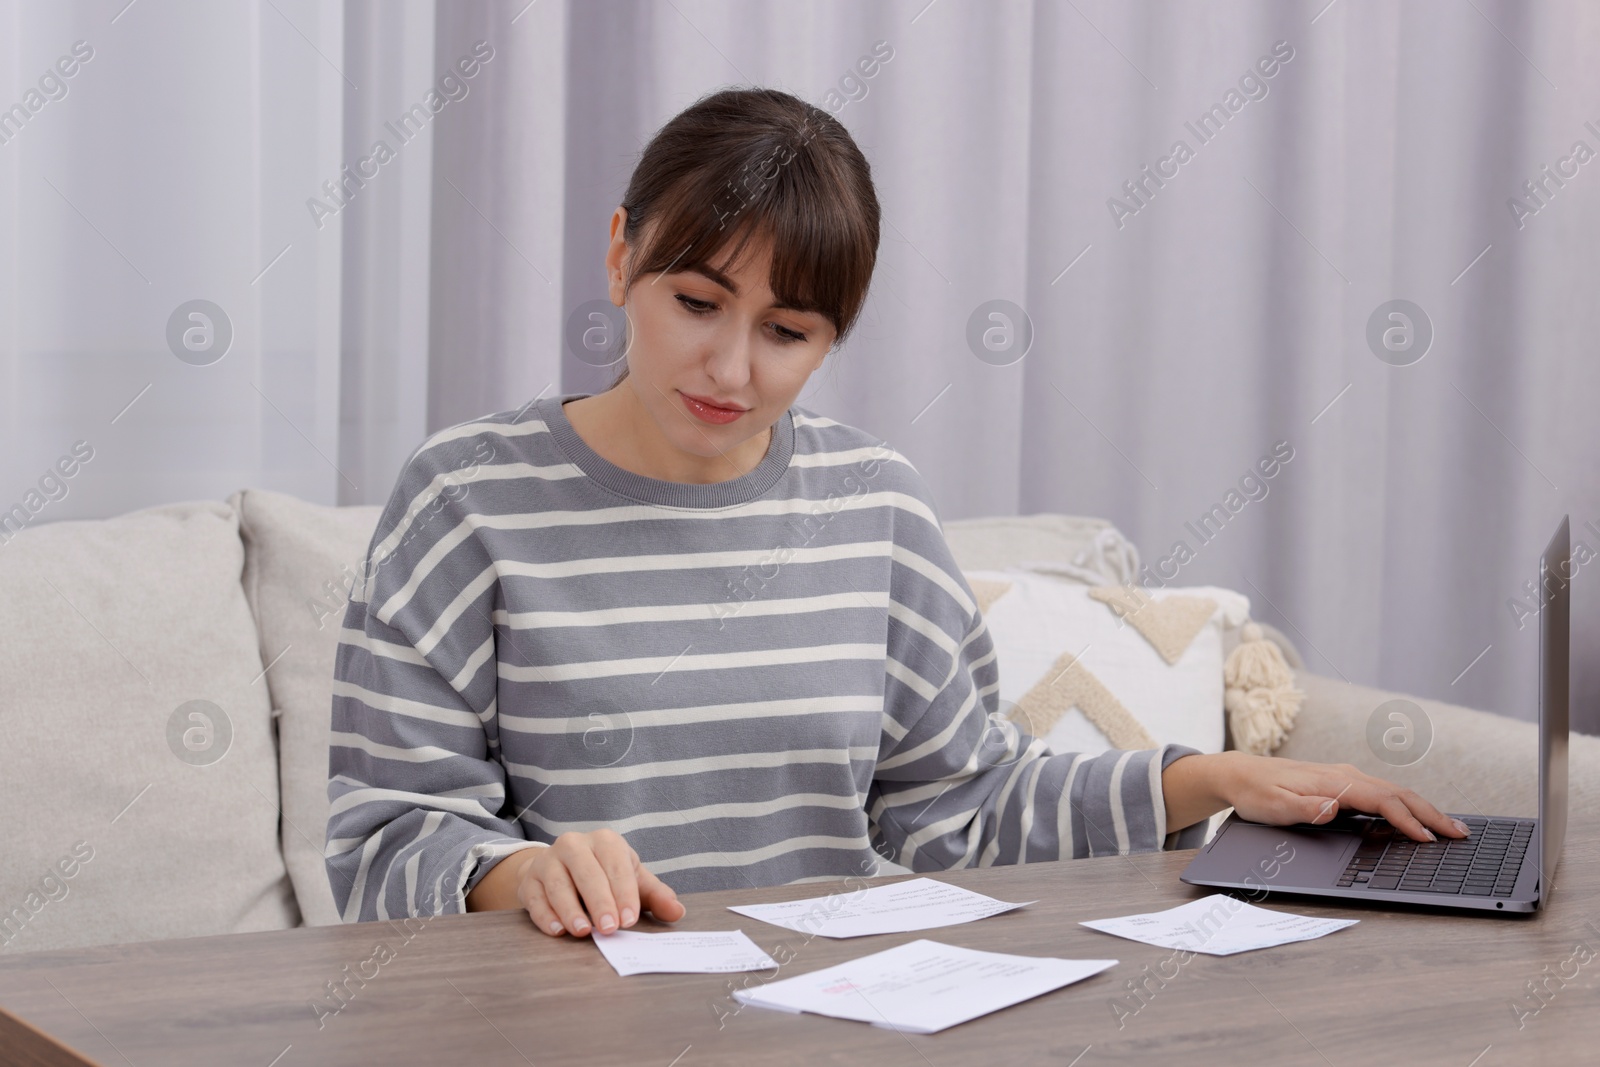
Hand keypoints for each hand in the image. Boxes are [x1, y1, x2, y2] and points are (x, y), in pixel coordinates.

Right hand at [511, 830, 685, 937]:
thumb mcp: (631, 880)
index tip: (629, 919)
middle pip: (587, 873)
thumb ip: (655, 896)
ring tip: (583, 931)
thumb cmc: (603, 875)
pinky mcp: (529, 879)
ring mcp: (548, 860)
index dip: (624, 893)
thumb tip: (677, 912)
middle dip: (600, 902)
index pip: (616, 865)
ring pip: (559, 884)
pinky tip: (557, 931)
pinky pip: (535, 897)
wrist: (559, 869)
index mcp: (605, 841)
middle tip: (609, 929)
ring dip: (571, 910)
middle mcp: (574, 845)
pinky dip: (545, 915)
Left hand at [1164, 752, 1470, 842]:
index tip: (1428, 838)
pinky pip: (1383, 793)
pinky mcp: (1343, 782)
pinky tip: (1417, 817)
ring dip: (1423, 808)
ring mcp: (1346, 777)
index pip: (1380, 800)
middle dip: (1430, 813)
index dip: (1406, 820)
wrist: (1240, 773)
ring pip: (1393, 791)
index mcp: (1332, 782)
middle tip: (1459, 834)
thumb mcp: (1273, 806)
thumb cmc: (1256, 792)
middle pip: (1397, 793)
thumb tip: (1332, 808)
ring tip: (1449, 827)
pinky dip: (1406, 804)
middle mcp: (1344, 775)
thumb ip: (1303, 808)